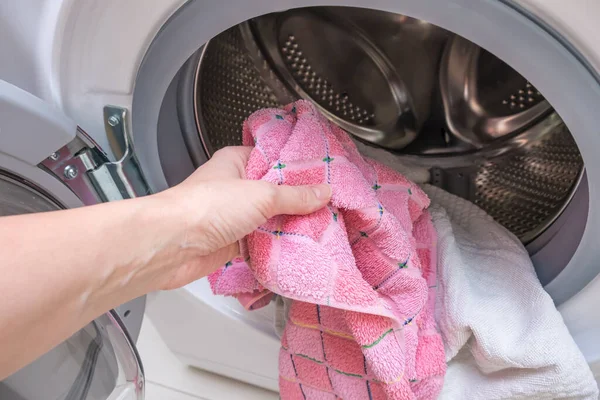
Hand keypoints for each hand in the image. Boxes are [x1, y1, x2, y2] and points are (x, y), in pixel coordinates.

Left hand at [152, 146, 330, 289]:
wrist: (172, 246)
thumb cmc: (207, 207)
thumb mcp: (260, 194)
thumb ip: (294, 196)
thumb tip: (323, 192)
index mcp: (237, 162)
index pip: (275, 160)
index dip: (299, 168)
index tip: (326, 176)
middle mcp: (235, 187)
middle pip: (275, 193)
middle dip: (300, 202)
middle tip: (329, 206)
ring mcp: (234, 217)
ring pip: (270, 220)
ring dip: (290, 226)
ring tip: (323, 228)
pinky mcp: (233, 243)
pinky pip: (262, 242)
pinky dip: (278, 246)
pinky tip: (301, 248)